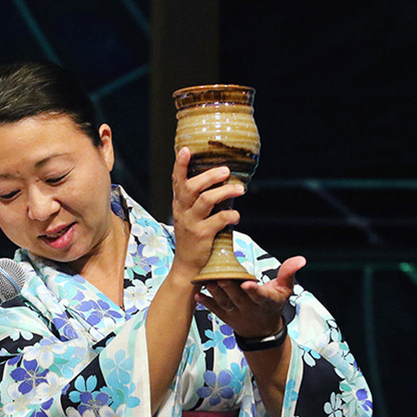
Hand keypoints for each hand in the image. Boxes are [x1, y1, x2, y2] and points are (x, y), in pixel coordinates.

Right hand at [170, 147, 245, 279]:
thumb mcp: (189, 215)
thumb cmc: (193, 236)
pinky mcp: (202, 235)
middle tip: (226, 170)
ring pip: (206, 201)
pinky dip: (230, 215)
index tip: (185, 149)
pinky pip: (218, 220)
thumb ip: (197, 199)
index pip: (176, 181)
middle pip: (191, 187)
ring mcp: (191, 223)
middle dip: (209, 176)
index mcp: (179, 204)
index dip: (180, 165)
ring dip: (225, 192)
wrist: (187, 266)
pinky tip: (236, 215)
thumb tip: (220, 177)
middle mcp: (182, 211)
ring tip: (240, 189)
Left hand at [196, 256, 306, 337]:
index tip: (247, 284)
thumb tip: (300, 259)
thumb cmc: (273, 304)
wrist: (262, 331)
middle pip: (238, 298)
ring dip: (216, 294)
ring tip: (208, 283)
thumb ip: (289, 274)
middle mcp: (250, 308)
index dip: (254, 290)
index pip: (260, 296)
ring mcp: (236, 313)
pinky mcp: (226, 316)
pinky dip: (206, 303)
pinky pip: (215, 310)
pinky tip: (197, 294)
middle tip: (221, 277)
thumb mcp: (284, 290)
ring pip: (225, 304)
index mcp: (265, 301)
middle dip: (229, 289)